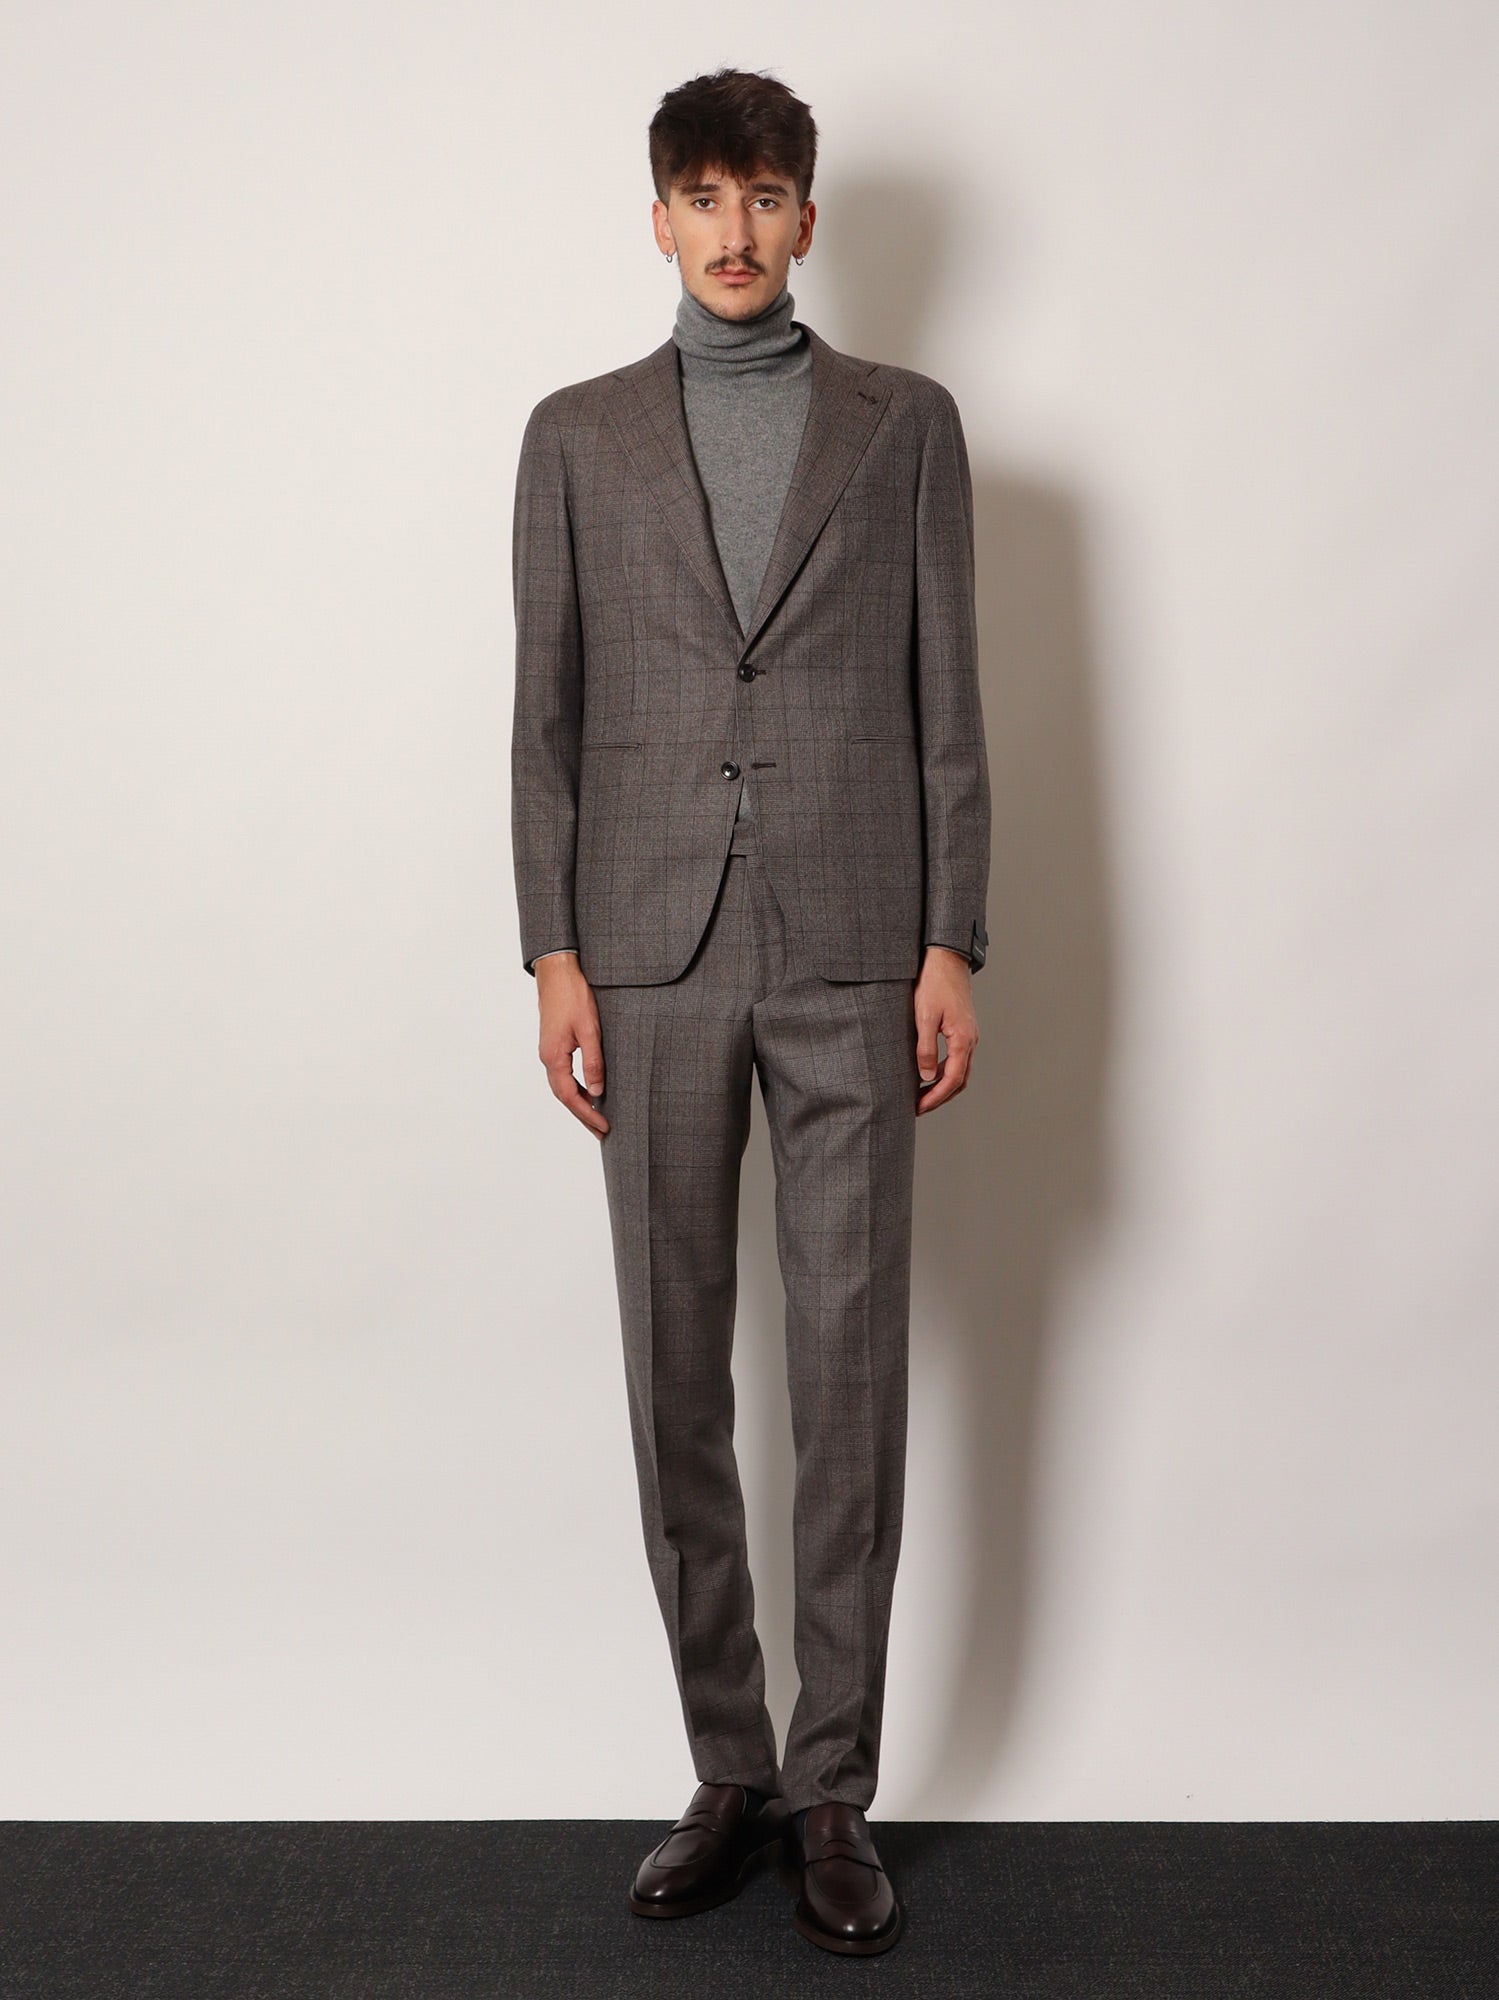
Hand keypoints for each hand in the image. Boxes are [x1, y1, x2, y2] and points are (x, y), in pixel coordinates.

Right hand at [535, 954, 608, 1136]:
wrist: (557, 971)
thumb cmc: (573, 996)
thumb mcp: (589, 1029)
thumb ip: (593, 1062)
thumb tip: (598, 1092)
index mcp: (554, 1057)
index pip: (570, 1096)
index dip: (587, 1115)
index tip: (604, 1127)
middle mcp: (547, 1057)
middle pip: (564, 1096)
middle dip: (583, 1115)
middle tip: (602, 1131)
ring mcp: (549, 1050)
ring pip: (563, 1086)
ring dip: (579, 1102)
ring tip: (597, 1116)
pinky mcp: (554, 1043)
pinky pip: (563, 1074)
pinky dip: (576, 1087)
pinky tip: (590, 1089)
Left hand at [914, 946, 978, 1114]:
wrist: (947, 960)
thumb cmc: (934, 984)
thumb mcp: (924, 1017)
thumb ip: (925, 1048)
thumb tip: (925, 1076)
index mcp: (962, 1040)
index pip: (952, 1080)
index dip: (935, 1098)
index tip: (918, 1108)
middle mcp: (970, 1040)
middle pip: (959, 1081)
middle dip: (940, 1097)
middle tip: (919, 1107)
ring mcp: (969, 1035)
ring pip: (960, 1070)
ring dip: (943, 1086)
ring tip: (921, 1094)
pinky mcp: (963, 1029)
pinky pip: (957, 1058)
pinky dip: (944, 1071)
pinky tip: (927, 1072)